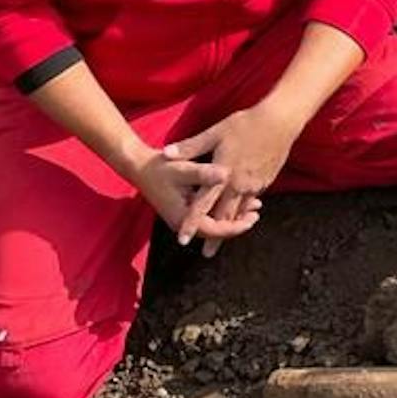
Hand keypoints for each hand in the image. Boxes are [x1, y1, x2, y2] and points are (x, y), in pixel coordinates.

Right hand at [128, 147, 254, 246]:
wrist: (139, 166)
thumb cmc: (160, 167)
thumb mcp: (183, 169)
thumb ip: (204, 173)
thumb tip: (226, 173)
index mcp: (183, 217)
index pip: (214, 230)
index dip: (235, 226)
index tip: (252, 218)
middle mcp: (183, 222)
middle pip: (216, 231)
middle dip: (237, 223)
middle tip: (257, 213)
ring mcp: (183, 217)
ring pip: (212, 224)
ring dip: (231, 217)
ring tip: (253, 207)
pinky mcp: (185, 210)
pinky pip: (207, 216)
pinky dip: (222, 210)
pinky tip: (237, 200)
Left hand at [163, 98, 302, 254]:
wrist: (280, 122)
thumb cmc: (245, 125)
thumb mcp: (215, 133)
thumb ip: (191, 146)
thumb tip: (166, 153)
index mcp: (223, 176)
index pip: (203, 205)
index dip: (192, 223)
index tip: (183, 240)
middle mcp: (239, 185)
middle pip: (224, 217)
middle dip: (215, 237)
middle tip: (207, 253)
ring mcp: (254, 185)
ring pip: (240, 213)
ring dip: (232, 227)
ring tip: (224, 239)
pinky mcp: (265, 181)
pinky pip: (252, 201)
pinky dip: (245, 211)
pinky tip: (242, 215)